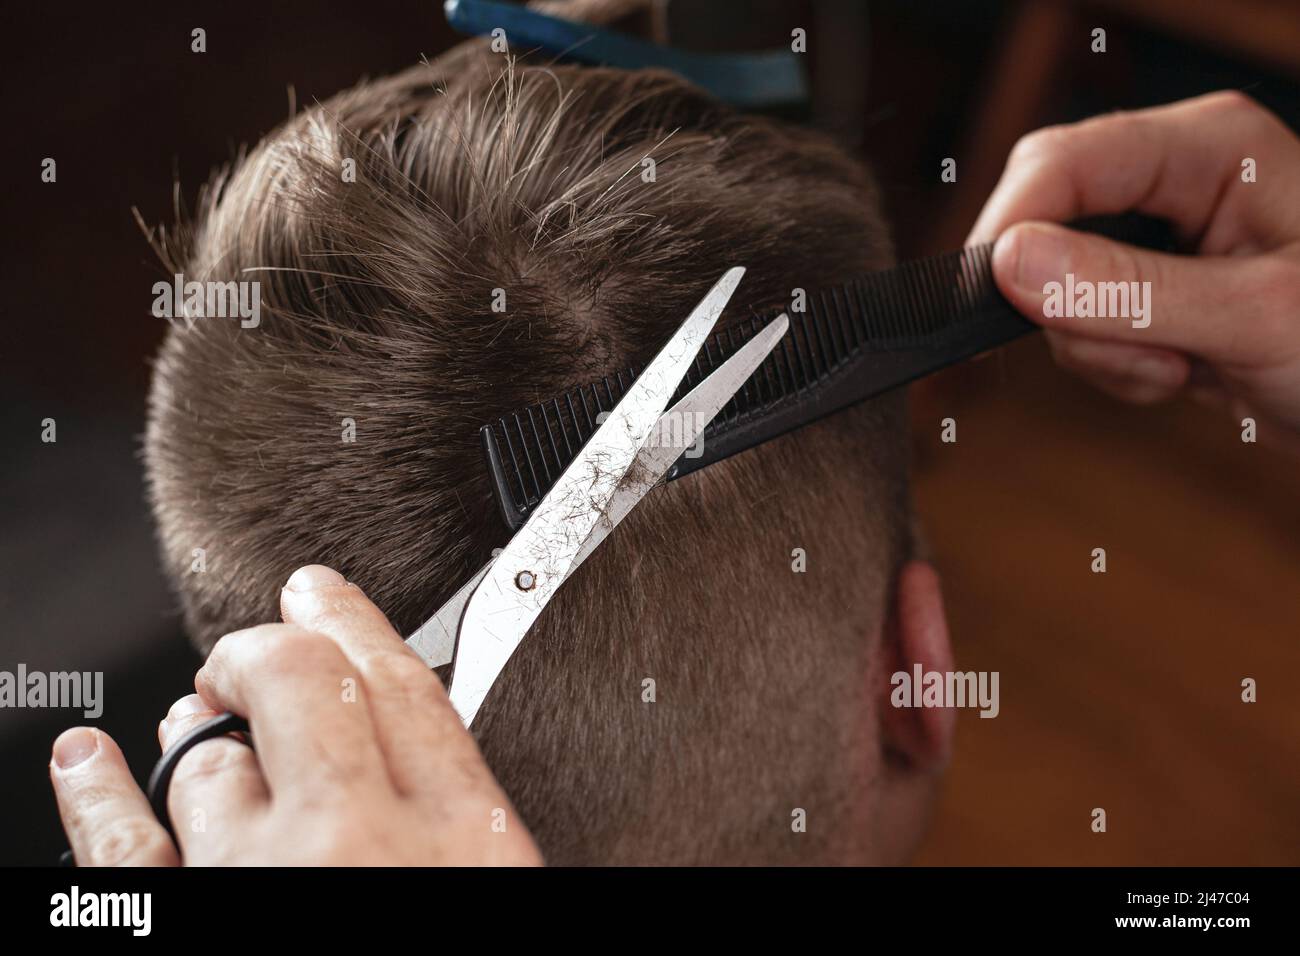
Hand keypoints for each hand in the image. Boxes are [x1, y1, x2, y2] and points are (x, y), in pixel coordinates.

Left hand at [50, 565, 541, 865]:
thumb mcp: (506, 889)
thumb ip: (487, 834)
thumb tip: (481, 795)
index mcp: (468, 838)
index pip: (408, 689)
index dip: (361, 625)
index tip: (331, 596)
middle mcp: (359, 842)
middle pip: (305, 683)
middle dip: (273, 645)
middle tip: (265, 631)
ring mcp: (259, 877)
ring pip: (211, 758)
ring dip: (201, 729)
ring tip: (197, 709)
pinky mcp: (181, 921)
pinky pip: (120, 846)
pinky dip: (94, 794)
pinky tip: (85, 762)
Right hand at [969, 91, 1299, 453]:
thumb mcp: (1255, 316)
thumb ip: (1129, 289)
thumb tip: (1015, 261)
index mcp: (1210, 148)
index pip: (1062, 161)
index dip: (1013, 223)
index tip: (994, 295)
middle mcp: (1176, 180)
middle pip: (1046, 217)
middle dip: (1065, 298)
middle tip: (1120, 343)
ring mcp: (1160, 241)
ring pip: (1053, 285)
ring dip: (1101, 346)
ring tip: (1180, 366)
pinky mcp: (1149, 294)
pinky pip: (1080, 327)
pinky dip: (1115, 367)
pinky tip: (1180, 374)